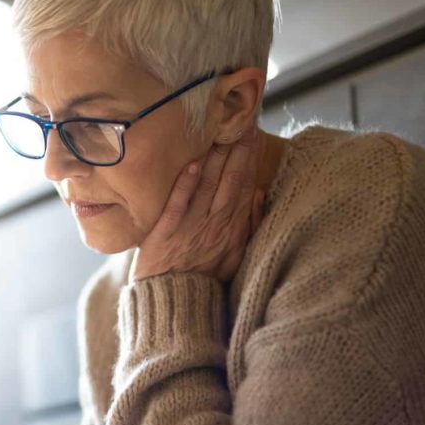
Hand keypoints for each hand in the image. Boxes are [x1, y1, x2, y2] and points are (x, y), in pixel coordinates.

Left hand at [132, 123, 265, 282]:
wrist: (175, 302)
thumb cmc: (204, 277)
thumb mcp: (236, 255)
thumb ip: (249, 225)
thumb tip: (258, 193)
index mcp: (232, 228)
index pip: (244, 186)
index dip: (249, 158)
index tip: (253, 132)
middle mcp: (215, 225)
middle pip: (230, 182)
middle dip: (237, 151)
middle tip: (242, 122)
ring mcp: (190, 228)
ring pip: (206, 188)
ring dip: (214, 160)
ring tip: (220, 134)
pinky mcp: (166, 235)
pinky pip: (178, 207)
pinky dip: (184, 186)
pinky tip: (190, 165)